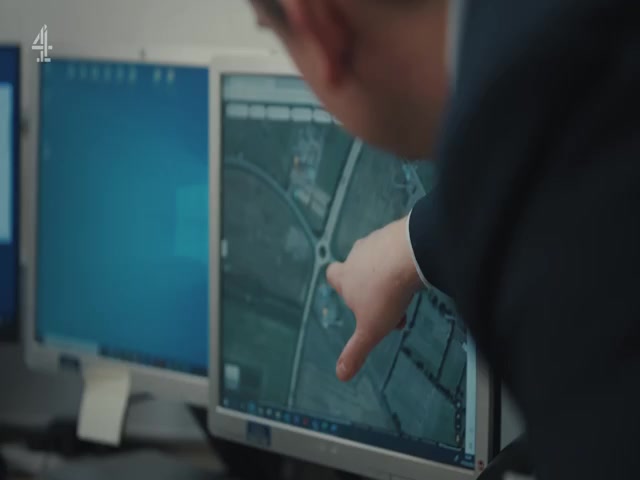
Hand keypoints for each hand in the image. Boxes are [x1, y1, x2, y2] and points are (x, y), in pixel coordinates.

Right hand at [327, 216, 423, 381]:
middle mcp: (357, 255)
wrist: (410, 255)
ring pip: (379, 258)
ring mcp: (377, 240)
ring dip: (389, 273)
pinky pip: (398, 246)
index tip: (357, 300)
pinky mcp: (398, 231)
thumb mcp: (371, 329)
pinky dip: (404, 259)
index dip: (341, 285)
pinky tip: (416, 272)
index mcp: (345, 276)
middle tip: (388, 303)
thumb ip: (356, 352)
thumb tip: (340, 375)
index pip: (333, 276)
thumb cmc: (385, 293)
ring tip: (405, 291)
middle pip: (358, 268)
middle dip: (370, 284)